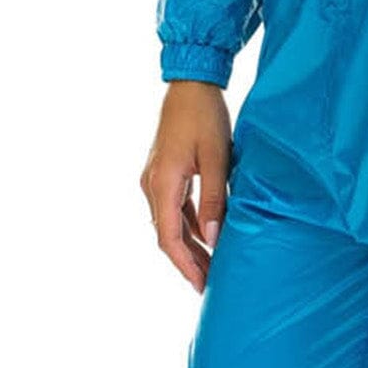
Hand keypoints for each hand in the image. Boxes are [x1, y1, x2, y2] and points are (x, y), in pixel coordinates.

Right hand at [139, 80, 231, 293]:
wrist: (191, 82)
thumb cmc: (205, 115)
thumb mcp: (216, 157)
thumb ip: (213, 199)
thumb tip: (213, 240)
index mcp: (161, 183)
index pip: (168, 238)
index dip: (185, 265)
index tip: (201, 286)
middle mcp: (152, 184)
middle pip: (167, 234)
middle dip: (188, 260)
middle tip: (210, 283)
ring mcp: (155, 178)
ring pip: (170, 222)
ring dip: (189, 243)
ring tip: (211, 264)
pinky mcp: (164, 170)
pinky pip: (174, 206)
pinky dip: (189, 223)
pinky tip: (207, 234)